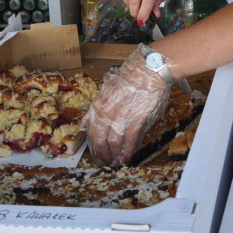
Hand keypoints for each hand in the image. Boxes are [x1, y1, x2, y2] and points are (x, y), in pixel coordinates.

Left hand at [83, 47, 169, 165]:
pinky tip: (128, 156)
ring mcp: (122, 116)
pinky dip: (129, 150)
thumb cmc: (129, 78)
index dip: (94, 147)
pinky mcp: (138, 118)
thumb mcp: (106, 91)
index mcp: (99, 107)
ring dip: (115, 155)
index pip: (92, 133)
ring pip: (115, 142)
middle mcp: (108, 113)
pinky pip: (131, 139)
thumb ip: (95, 109)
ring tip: (117, 162)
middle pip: (101, 140)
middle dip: (103, 154)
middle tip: (106, 163)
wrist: (148, 70)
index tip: (97, 154)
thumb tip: (85, 122)